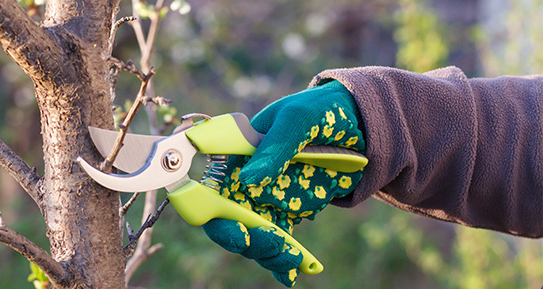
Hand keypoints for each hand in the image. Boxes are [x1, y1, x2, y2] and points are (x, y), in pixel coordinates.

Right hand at [202, 80, 365, 286]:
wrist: (355, 122)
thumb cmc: (318, 110)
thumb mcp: (298, 119)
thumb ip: (274, 147)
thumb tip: (249, 180)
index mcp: (235, 155)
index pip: (210, 190)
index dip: (213, 214)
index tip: (238, 228)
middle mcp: (244, 181)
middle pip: (228, 221)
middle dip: (245, 239)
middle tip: (273, 243)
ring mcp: (265, 199)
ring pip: (254, 236)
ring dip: (268, 253)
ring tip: (293, 259)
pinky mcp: (287, 212)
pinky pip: (280, 241)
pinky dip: (285, 262)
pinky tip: (295, 273)